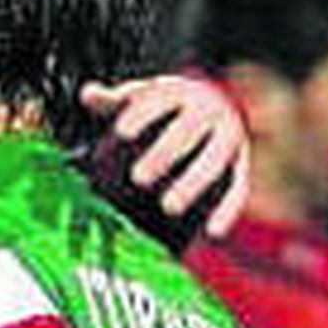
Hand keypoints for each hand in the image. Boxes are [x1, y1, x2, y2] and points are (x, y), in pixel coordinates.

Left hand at [81, 74, 250, 235]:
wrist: (215, 105)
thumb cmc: (169, 107)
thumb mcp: (143, 97)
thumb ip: (115, 100)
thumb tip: (88, 94)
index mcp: (181, 93)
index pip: (159, 100)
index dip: (140, 115)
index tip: (121, 132)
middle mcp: (209, 112)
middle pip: (186, 131)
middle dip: (163, 153)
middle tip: (137, 178)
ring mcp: (228, 139)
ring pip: (214, 161)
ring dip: (192, 184)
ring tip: (167, 208)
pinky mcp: (239, 165)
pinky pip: (238, 189)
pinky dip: (226, 211)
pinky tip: (210, 233)